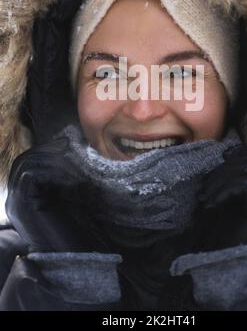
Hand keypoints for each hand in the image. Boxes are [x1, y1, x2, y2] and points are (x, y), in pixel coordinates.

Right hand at [6, 137, 109, 252]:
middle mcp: (15, 199)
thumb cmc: (78, 229)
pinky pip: (32, 175)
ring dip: (53, 157)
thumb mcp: (71, 196)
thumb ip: (65, 176)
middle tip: (71, 144)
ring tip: (74, 156)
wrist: (77, 257)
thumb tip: (72, 146)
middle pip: (25, 160)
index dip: (48, 149)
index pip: (29, 162)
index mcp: (25, 197)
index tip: (70, 142)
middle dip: (49, 149)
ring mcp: (16, 203)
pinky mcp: (22, 206)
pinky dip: (52, 169)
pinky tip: (71, 172)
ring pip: (27, 164)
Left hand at [195, 145, 246, 249]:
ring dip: (220, 178)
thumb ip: (239, 178)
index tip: (224, 157)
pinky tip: (210, 204)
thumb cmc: (236, 237)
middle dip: (227, 167)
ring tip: (204, 196)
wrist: (237, 271)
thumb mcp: (238, 201)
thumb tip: (228, 151)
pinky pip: (246, 182)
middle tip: (205, 185)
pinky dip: (222, 189)